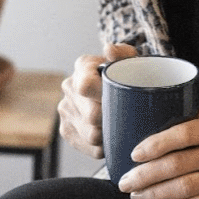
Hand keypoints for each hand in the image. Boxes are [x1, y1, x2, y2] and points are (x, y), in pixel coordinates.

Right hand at [58, 42, 137, 158]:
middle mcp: (69, 87)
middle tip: (129, 117)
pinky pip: (90, 148)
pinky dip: (105, 146)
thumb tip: (109, 50)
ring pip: (91, 135)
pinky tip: (112, 135)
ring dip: (109, 134)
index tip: (123, 99)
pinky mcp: (67, 131)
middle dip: (112, 119)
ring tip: (122, 126)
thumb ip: (123, 53)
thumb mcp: (132, 60)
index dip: (105, 97)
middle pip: (91, 116)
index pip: (85, 86)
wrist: (120, 89)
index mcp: (83, 66)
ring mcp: (66, 110)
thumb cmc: (129, 75)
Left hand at [117, 108, 198, 198]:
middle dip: (145, 176)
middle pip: (178, 165)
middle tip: (125, 182)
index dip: (156, 144)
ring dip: (155, 194)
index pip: (183, 133)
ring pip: (184, 188)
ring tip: (136, 196)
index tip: (134, 153)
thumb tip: (146, 125)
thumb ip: (189, 120)